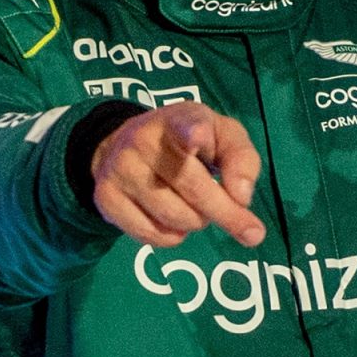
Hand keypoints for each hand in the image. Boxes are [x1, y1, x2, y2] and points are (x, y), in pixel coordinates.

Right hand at [90, 102, 264, 248]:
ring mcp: (121, 169)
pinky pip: (150, 235)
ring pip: (174, 217)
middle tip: (250, 231)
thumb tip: (241, 198)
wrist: (126, 142)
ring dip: (197, 222)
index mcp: (180, 118)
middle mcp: (144, 140)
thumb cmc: (190, 141)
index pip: (185, 124)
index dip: (192, 133)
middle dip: (226, 213)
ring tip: (198, 209)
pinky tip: (174, 221)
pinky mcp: (106, 197)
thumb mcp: (223, 136)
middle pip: (193, 188)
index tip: (197, 138)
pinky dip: (173, 237)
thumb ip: (242, 160)